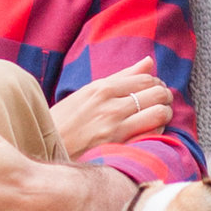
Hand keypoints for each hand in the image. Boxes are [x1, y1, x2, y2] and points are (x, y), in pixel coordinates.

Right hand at [50, 66, 174, 157]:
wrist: (45, 149)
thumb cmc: (66, 120)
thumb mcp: (88, 93)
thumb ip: (121, 77)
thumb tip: (149, 60)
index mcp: (102, 88)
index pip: (145, 78)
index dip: (156, 83)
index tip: (154, 89)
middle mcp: (110, 106)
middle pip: (157, 93)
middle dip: (165, 97)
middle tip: (161, 102)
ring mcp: (115, 128)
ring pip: (159, 113)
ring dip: (165, 114)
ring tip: (159, 117)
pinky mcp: (119, 148)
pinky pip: (152, 135)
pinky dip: (157, 132)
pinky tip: (150, 132)